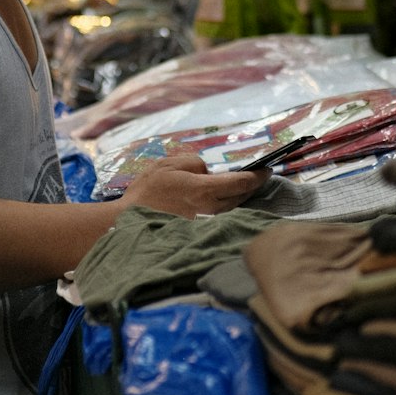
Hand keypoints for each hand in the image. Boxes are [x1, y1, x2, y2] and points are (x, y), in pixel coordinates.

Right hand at [120, 152, 269, 218]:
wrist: (128, 221)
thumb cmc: (147, 190)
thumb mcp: (169, 164)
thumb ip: (194, 163)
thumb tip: (208, 172)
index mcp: (204, 191)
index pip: (241, 182)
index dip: (258, 175)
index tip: (268, 169)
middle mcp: (210, 210)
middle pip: (242, 197)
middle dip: (254, 186)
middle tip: (262, 176)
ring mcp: (206, 224)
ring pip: (233, 209)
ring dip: (243, 197)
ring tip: (249, 186)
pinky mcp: (200, 231)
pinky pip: (221, 217)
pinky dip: (230, 207)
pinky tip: (230, 200)